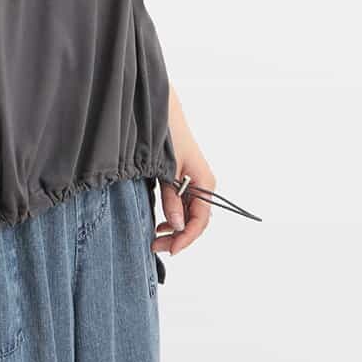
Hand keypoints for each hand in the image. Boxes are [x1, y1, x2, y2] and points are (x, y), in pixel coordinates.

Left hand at [154, 142, 216, 258]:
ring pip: (189, 215)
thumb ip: (171, 198)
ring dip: (175, 228)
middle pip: (196, 221)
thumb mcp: (167, 170)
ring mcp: (196, 183)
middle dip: (178, 237)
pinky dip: (174, 216)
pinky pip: (184, 205)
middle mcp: (204, 185)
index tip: (170, 249)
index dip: (186, 238)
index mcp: (205, 183)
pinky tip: (162, 222)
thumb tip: (176, 226)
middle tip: (156, 246)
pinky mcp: (185, 179)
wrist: (162, 112)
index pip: (200, 221)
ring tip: (156, 237)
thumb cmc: (168, 136)